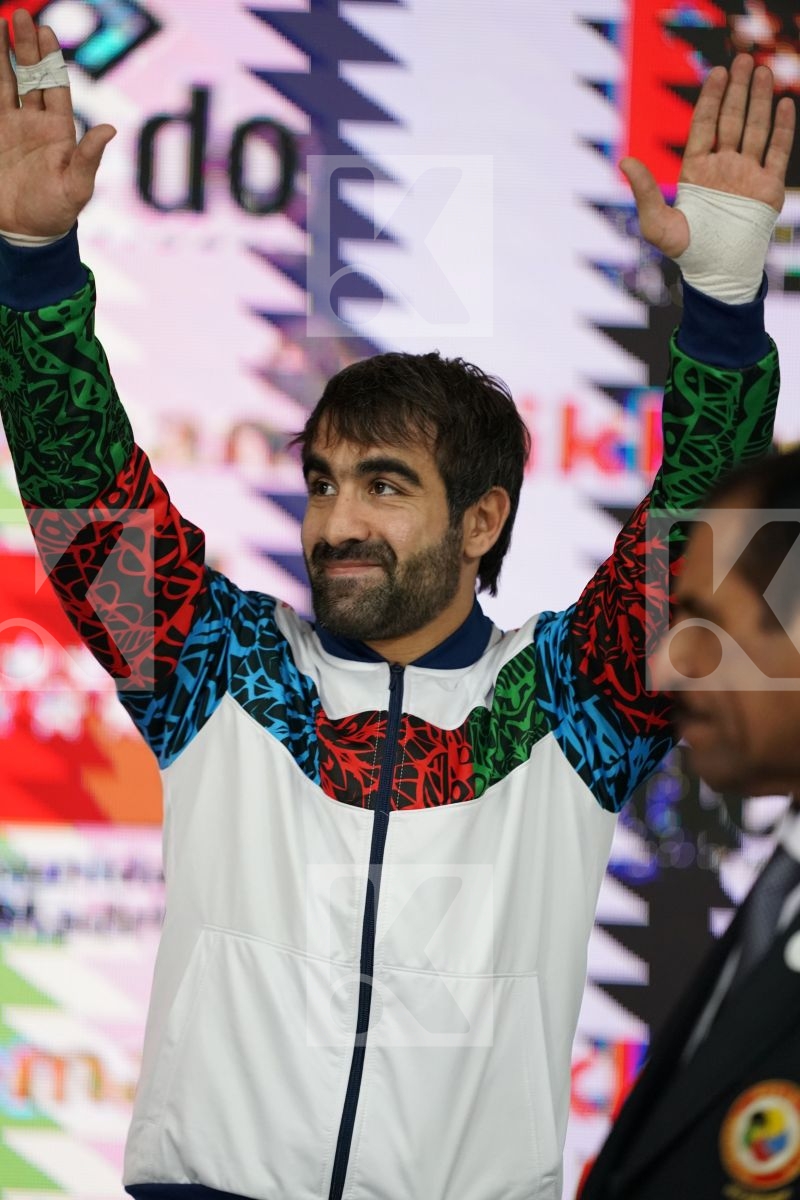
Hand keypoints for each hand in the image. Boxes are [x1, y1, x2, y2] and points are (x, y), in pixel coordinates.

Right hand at [0, 10, 115, 236]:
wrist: (26, 231)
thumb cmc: (56, 212)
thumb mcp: (77, 187)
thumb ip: (89, 157)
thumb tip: (110, 129)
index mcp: (59, 130)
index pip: (56, 86)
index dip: (51, 59)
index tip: (46, 32)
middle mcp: (37, 123)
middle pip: (32, 75)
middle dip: (26, 46)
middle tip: (21, 15)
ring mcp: (14, 127)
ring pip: (8, 81)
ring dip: (5, 55)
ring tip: (1, 22)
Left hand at [620, 55, 795, 258]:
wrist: (717, 272)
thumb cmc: (684, 250)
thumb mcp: (657, 223)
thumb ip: (644, 191)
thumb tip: (623, 161)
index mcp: (696, 170)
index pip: (704, 126)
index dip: (711, 99)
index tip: (717, 73)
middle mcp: (723, 167)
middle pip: (732, 120)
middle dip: (738, 90)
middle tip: (744, 60)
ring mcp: (747, 175)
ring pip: (756, 129)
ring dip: (761, 101)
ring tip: (764, 71)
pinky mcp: (767, 187)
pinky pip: (777, 151)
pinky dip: (783, 128)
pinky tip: (786, 104)